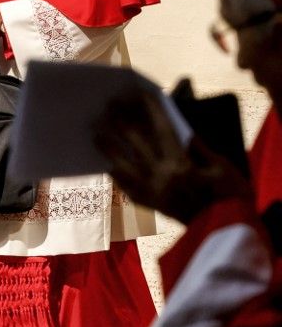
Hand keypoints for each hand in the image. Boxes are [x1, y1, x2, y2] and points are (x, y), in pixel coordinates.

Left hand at [94, 90, 252, 223]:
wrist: (224, 232)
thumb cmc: (230, 197)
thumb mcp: (222, 167)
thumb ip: (198, 147)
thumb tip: (180, 129)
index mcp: (181, 163)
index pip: (161, 128)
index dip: (150, 109)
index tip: (139, 94)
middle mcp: (161, 175)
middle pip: (135, 142)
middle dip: (122, 121)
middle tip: (109, 106)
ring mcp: (151, 190)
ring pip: (122, 164)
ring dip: (108, 147)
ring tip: (96, 134)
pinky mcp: (147, 203)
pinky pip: (124, 185)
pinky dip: (114, 173)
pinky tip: (105, 163)